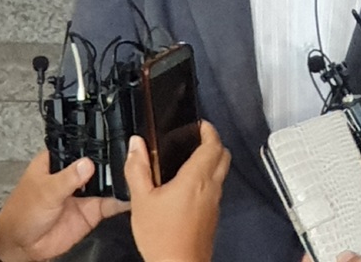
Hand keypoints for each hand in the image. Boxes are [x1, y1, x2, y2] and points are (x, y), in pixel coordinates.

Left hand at [0, 151, 126, 261]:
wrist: (22, 247)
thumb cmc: (21, 214)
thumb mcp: (44, 191)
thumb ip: (67, 178)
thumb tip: (87, 164)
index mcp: (60, 161)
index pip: (82, 146)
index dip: (98, 142)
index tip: (115, 139)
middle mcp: (75, 174)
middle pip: (100, 162)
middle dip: (114, 161)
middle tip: (129, 158)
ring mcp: (85, 192)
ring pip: (109, 181)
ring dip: (120, 179)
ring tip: (134, 174)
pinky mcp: (92, 210)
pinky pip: (111, 203)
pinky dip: (123, 199)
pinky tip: (130, 196)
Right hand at [124, 120, 230, 261]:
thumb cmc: (162, 237)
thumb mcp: (141, 200)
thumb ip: (138, 169)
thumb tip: (136, 144)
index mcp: (197, 177)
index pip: (213, 144)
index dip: (208, 130)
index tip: (199, 124)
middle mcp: (211, 186)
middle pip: (224, 154)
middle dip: (213, 142)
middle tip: (197, 138)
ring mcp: (215, 201)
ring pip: (222, 171)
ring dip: (212, 160)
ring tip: (191, 159)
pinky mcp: (213, 215)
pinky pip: (216, 188)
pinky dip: (209, 179)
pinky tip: (190, 186)